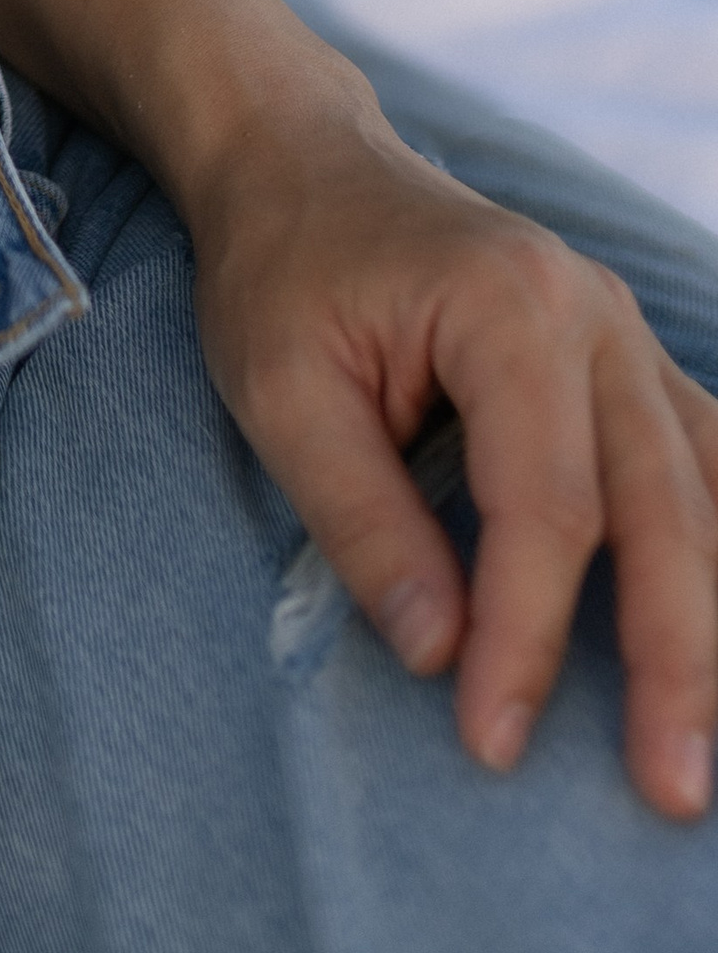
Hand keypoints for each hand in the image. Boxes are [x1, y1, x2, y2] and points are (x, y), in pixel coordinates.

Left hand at [189, 104, 717, 821]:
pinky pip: (710, 464)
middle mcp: (596, 316)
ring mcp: (627, 336)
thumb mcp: (278, 389)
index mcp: (510, 307)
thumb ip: (361, 517)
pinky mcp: (631, 365)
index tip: (492, 739)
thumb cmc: (281, 272)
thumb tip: (436, 650)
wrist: (300, 163)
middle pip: (665, 509)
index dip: (526, 634)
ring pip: (711, 493)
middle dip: (675, 660)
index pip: (547, 506)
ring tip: (710, 743)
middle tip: (669, 789)